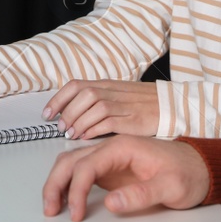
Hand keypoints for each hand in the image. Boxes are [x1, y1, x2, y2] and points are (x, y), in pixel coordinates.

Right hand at [41, 135, 209, 221]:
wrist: (202, 169)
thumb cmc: (189, 173)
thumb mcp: (171, 187)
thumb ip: (141, 195)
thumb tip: (111, 203)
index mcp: (123, 147)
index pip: (87, 165)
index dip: (76, 190)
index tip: (76, 213)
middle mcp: (112, 149)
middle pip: (70, 160)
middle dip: (55, 184)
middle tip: (50, 209)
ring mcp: (109, 159)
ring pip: (71, 164)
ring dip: (57, 183)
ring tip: (52, 206)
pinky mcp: (110, 170)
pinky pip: (80, 172)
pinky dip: (68, 184)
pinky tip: (66, 199)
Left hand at [44, 79, 160, 139]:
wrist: (173, 107)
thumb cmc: (145, 104)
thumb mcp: (118, 96)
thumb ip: (98, 101)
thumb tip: (72, 113)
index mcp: (108, 84)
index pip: (76, 85)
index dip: (58, 99)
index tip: (47, 113)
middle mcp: (114, 91)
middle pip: (83, 95)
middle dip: (67, 112)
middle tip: (59, 127)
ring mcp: (125, 104)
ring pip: (94, 106)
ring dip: (78, 121)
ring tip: (70, 134)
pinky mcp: (134, 119)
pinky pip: (109, 122)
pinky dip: (94, 129)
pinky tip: (87, 137)